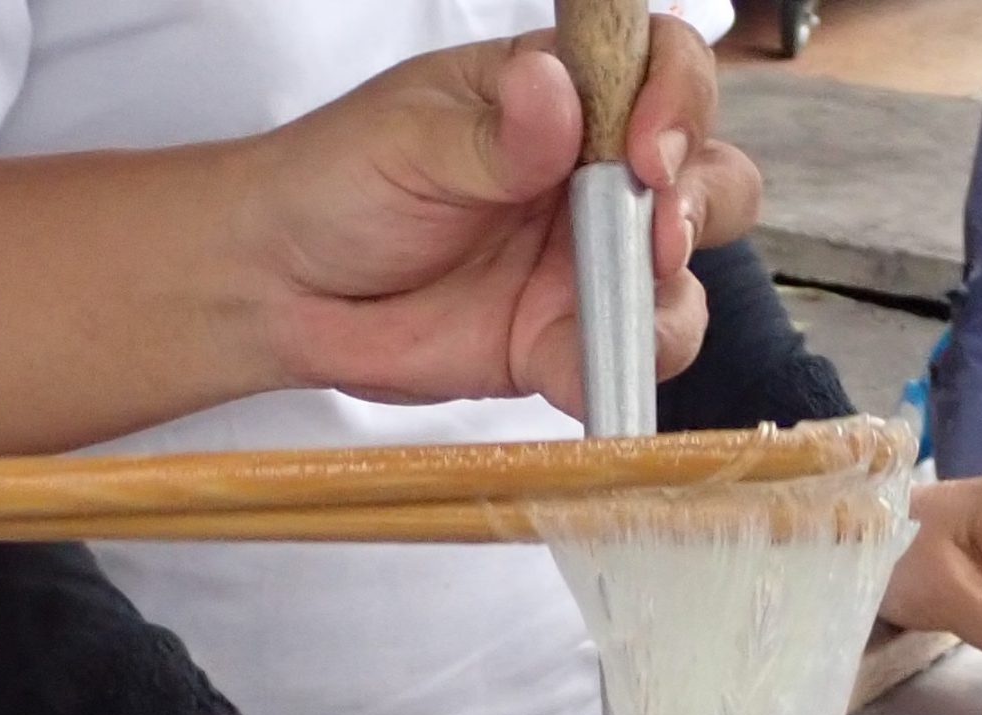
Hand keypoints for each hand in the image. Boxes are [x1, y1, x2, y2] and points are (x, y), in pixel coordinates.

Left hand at [259, 15, 758, 414]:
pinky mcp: (555, 343)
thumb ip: (491, 133)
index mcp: (565, 95)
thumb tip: (551, 99)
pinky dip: (619, 371)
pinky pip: (616, 358)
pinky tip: (591, 375)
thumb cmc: (337, 184)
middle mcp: (591, 177)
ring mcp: (581, 265)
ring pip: (679, 275)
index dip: (677, 102)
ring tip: (636, 295)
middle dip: (695, 201)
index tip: (642, 146)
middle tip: (655, 232)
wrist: (279, 286)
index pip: (664, 72)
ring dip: (673, 291)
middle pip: (702, 175)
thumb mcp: (407, 139)